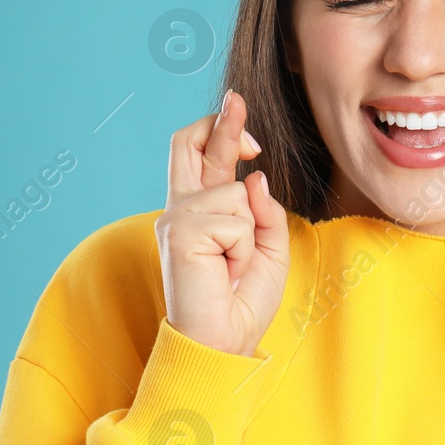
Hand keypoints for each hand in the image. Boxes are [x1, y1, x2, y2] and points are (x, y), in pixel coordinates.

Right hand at [156, 88, 290, 356]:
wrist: (223, 343)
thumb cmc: (241, 301)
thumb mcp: (269, 249)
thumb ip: (265, 211)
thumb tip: (253, 176)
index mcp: (198, 211)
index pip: (201, 156)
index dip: (220, 129)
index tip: (237, 108)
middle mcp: (180, 210)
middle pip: (189, 144)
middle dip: (219, 122)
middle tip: (237, 100)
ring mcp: (176, 219)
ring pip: (235, 194)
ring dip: (249, 235)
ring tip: (234, 267)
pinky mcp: (180, 232)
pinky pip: (235, 220)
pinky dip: (244, 248)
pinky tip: (227, 271)